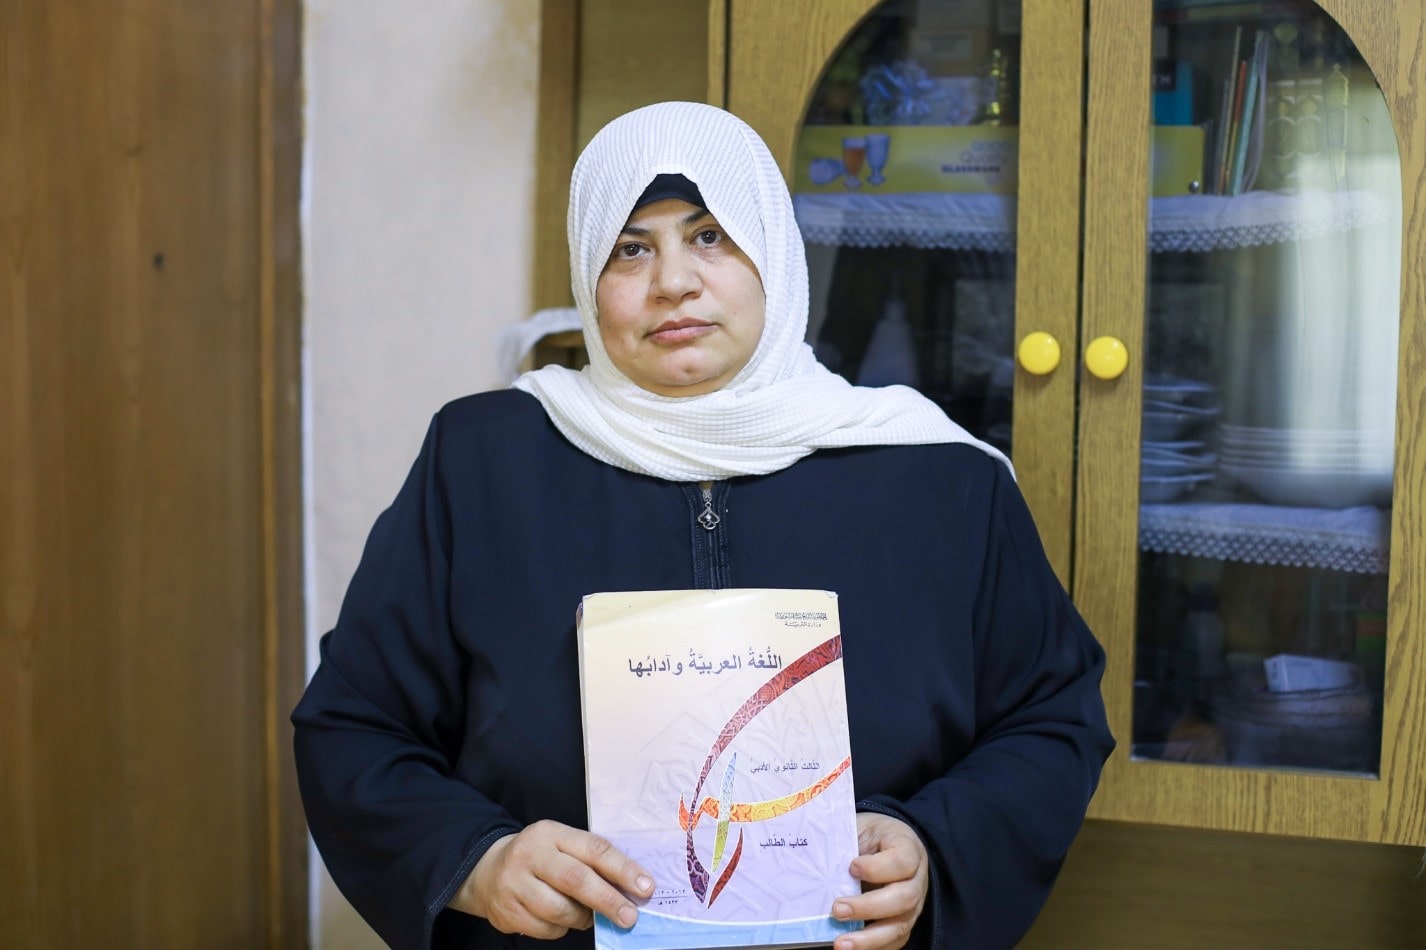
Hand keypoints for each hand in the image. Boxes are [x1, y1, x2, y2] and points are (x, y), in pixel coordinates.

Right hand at [448, 819, 653, 939]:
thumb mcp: (561, 845)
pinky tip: (561, 919)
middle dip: (608, 901)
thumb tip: (630, 889)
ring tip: (589, 917)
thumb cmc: (539, 858)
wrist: (487, 870)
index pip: (593, 849)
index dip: (623, 869)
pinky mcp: (506, 911)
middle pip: (576, 880)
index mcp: (551, 833)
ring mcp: (514, 884)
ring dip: (583, 918)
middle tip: (630, 917)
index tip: (645, 886)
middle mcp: (530, 855)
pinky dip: (561, 928)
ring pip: (560, 910)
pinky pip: (545, 929)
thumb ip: (590, 861)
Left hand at [830, 812, 928, 949]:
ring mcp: (913, 906)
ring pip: (899, 926)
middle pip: (904, 898)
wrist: (882, 844)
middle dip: (868, 907)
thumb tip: (817, 863)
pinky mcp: (902, 924)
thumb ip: (847, 843)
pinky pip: (894, 942)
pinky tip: (850, 948)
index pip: (903, 861)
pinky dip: (871, 947)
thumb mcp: (860, 828)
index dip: (878, 867)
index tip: (852, 867)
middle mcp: (916, 880)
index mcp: (908, 848)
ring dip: (868, 938)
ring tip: (840, 943)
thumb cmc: (868, 836)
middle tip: (837, 909)